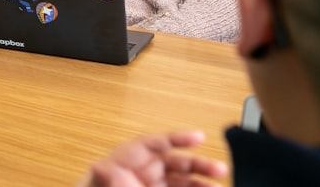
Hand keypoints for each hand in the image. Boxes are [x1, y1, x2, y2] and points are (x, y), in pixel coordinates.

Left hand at [77, 131, 227, 186]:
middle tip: (220, 169)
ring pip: (182, 180)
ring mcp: (151, 184)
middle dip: (200, 164)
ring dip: (202, 182)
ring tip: (220, 186)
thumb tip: (100, 168)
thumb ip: (106, 175)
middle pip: (176, 162)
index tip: (198, 137)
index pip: (156, 142)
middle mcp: (143, 170)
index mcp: (128, 158)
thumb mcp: (102, 178)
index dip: (179, 137)